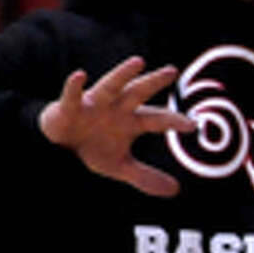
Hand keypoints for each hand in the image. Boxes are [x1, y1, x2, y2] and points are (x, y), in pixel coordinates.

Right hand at [38, 55, 196, 197]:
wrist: (59, 146)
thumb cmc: (93, 148)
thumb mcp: (120, 166)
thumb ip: (146, 177)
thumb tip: (176, 190)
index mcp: (131, 121)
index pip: (157, 119)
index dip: (174, 121)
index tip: (193, 125)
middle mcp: (116, 107)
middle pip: (139, 92)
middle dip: (154, 82)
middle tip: (172, 71)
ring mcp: (94, 103)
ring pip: (111, 85)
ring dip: (123, 74)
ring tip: (138, 62)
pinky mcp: (70, 106)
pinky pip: (73, 94)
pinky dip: (75, 85)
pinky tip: (80, 75)